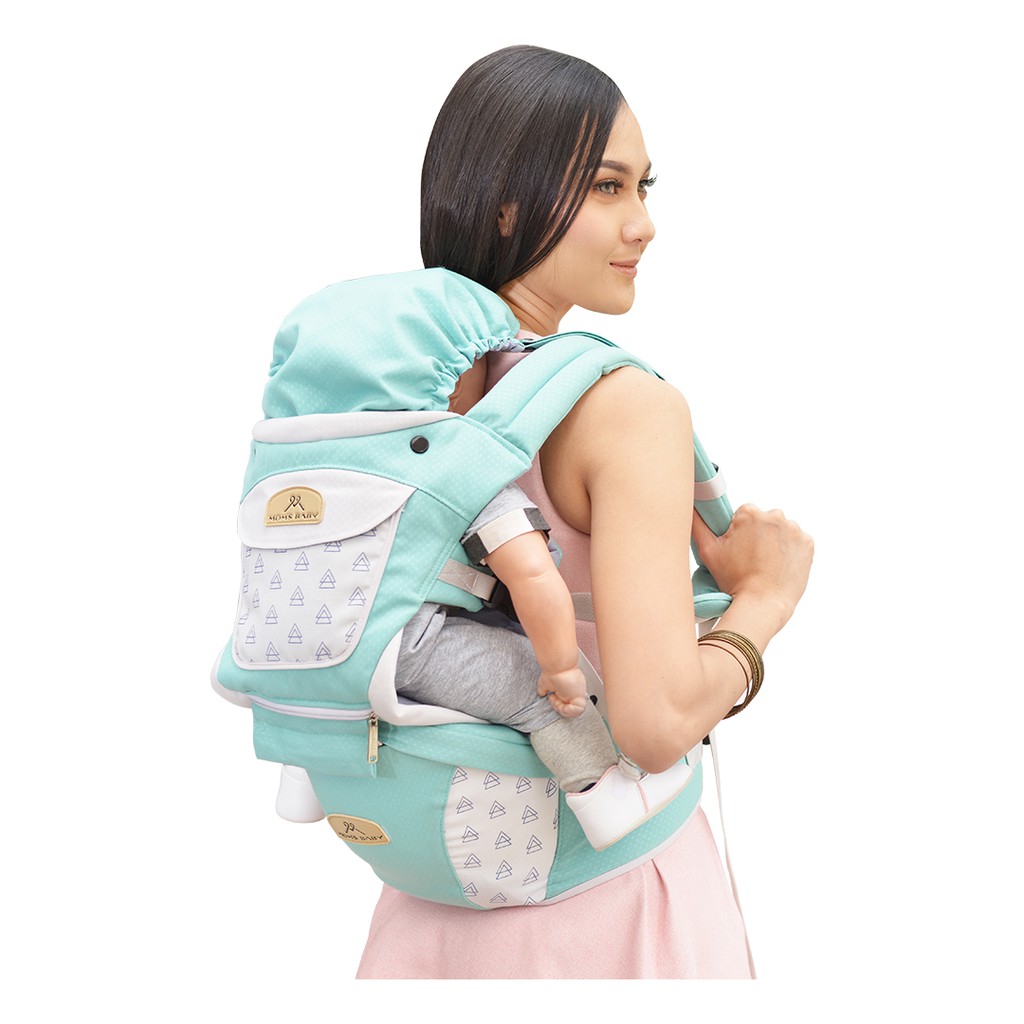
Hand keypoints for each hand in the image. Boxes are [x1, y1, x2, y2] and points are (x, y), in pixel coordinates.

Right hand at [538, 667, 588, 718]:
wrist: (557, 666)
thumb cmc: (553, 670)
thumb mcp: (546, 683)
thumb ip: (545, 689)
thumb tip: (541, 693)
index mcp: (568, 690)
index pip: (567, 704)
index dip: (559, 705)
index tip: (552, 697)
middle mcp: (574, 693)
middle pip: (570, 710)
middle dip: (559, 707)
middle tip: (553, 698)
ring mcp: (578, 695)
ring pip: (574, 712)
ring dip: (561, 708)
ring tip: (556, 698)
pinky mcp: (580, 697)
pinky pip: (578, 710)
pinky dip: (567, 710)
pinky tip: (560, 700)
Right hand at [692, 503, 812, 630]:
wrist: (762, 605)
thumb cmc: (734, 580)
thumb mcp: (708, 551)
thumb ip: (697, 524)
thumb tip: (690, 507)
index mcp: (749, 513)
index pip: (743, 516)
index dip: (738, 534)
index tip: (737, 550)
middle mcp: (775, 516)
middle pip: (763, 521)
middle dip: (758, 536)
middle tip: (750, 560)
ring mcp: (794, 530)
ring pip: (781, 531)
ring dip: (775, 543)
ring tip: (765, 565)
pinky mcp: (808, 544)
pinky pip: (797, 542)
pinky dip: (790, 552)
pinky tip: (779, 566)